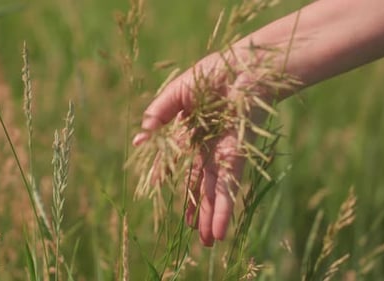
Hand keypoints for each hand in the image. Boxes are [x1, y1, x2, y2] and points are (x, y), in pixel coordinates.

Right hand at [132, 49, 268, 245]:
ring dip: (210, 218)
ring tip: (207, 243)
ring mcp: (222, 154)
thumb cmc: (211, 74)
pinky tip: (219, 231)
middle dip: (197, 209)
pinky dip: (223, 209)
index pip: (181, 166)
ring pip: (213, 192)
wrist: (245, 66)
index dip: (174, 184)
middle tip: (194, 234)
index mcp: (193, 134)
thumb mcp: (176, 94)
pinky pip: (227, 187)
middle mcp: (209, 148)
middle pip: (200, 185)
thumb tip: (138, 140)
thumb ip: (157, 115)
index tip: (170, 198)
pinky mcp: (236, 157)